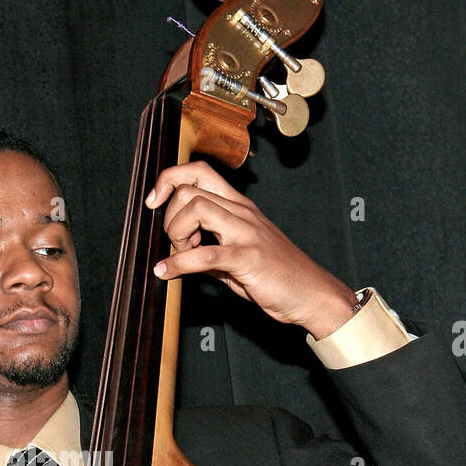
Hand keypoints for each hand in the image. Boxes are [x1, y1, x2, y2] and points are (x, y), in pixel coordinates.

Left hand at [146, 161, 356, 339]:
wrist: (311, 293)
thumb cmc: (278, 275)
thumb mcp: (238, 257)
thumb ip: (209, 252)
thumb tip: (179, 257)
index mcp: (239, 206)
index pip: (199, 171)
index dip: (170, 179)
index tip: (154, 201)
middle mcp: (241, 212)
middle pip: (190, 189)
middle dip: (170, 216)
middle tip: (178, 243)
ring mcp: (246, 232)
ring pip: (196, 209)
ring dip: (176, 233)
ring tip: (181, 255)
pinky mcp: (248, 258)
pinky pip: (205, 254)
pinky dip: (178, 263)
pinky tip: (168, 272)